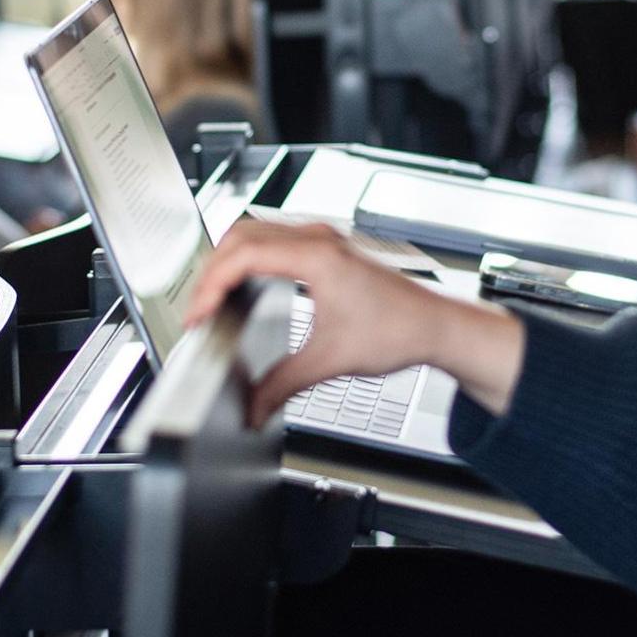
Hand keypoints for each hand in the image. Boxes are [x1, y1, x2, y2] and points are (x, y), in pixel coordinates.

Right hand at [185, 218, 525, 424]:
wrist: (437, 326)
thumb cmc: (401, 330)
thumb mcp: (331, 361)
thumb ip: (283, 385)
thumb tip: (252, 405)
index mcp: (316, 256)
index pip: (242, 256)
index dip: (210, 286)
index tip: (199, 315)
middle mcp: (319, 240)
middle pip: (240, 235)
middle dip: (211, 270)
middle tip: (199, 309)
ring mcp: (324, 241)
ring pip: (257, 231)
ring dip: (229, 260)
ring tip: (214, 298)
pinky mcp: (328, 250)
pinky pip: (275, 239)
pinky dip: (250, 258)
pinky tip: (245, 285)